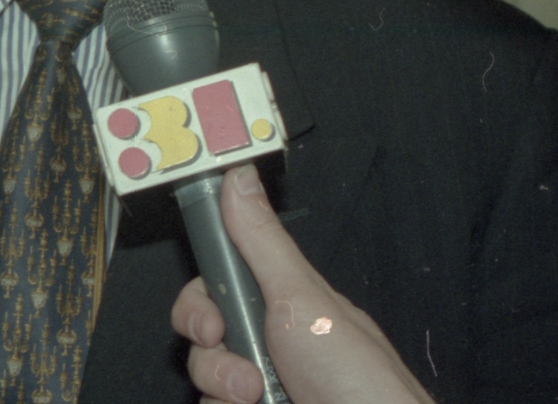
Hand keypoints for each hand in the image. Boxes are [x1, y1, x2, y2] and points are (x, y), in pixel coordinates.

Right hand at [172, 165, 433, 403]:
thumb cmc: (356, 376)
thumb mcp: (301, 298)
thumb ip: (260, 241)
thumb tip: (239, 177)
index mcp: (280, 303)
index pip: (215, 287)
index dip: (200, 303)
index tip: (210, 324)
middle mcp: (267, 342)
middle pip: (202, 336)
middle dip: (212, 357)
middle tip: (245, 374)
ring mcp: (261, 382)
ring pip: (204, 377)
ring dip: (224, 390)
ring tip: (262, 398)